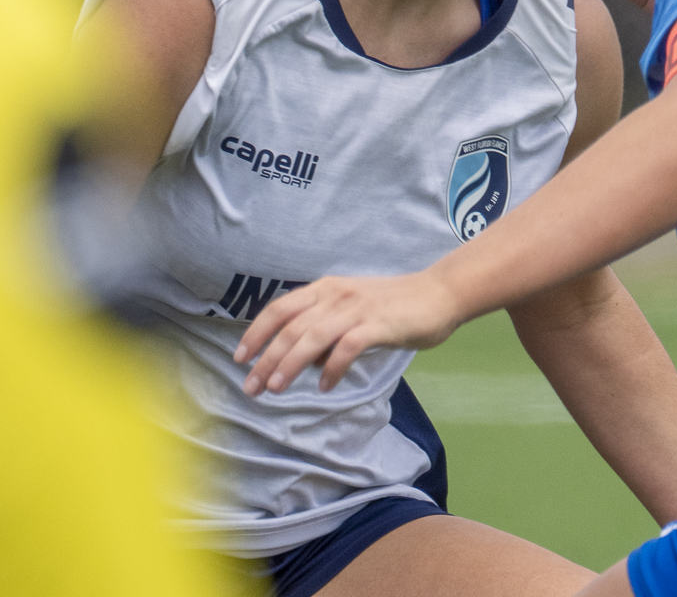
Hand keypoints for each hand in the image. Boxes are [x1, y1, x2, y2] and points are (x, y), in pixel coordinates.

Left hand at [234, 271, 463, 394]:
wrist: (437, 294)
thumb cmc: (393, 307)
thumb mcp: (351, 311)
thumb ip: (325, 331)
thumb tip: (302, 363)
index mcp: (325, 288)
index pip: (280, 309)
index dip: (257, 333)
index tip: (239, 357)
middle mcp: (336, 295)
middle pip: (291, 327)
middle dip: (265, 358)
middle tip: (250, 387)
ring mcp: (357, 309)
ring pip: (312, 337)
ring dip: (289, 363)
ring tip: (275, 388)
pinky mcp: (379, 324)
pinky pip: (347, 348)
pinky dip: (332, 368)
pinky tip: (326, 387)